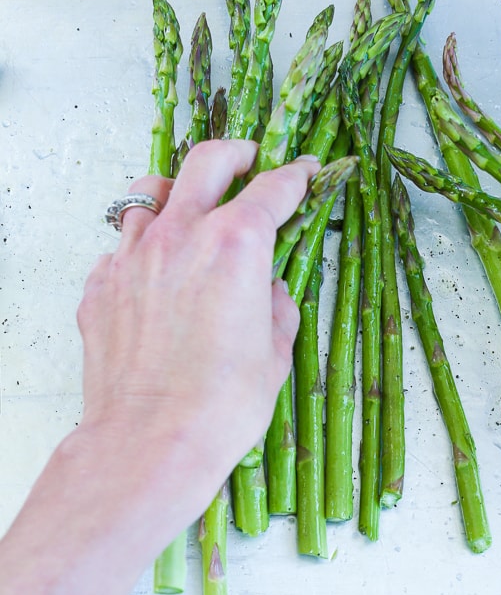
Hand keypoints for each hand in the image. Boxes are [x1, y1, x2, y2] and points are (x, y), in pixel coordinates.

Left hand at [76, 139, 318, 527]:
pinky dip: (143, 247)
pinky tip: (156, 274)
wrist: (150, 441)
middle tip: (250, 162)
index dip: (297, 176)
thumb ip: (276, 306)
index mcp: (236, 245)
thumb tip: (270, 291)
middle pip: (206, 161)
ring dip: (178, 194)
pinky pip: (122, 246)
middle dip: (236, 154)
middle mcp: (181, 235)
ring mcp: (133, 256)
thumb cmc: (222, 404)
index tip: (306, 172)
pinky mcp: (101, 284)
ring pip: (150, 194)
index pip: (273, 189)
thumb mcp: (275, 353)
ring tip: (190, 212)